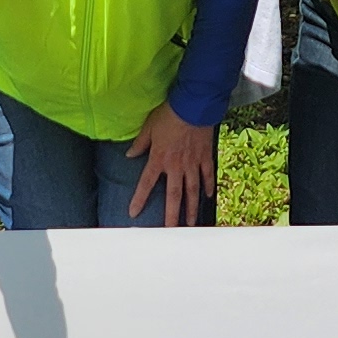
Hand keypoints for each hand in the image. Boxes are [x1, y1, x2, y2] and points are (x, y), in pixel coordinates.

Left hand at [128, 105, 218, 225]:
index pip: (146, 184)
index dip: (139, 199)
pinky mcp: (205, 157)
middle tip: (171, 232)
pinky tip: (207, 196)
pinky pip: (207, 175)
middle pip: (174, 196)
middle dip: (172, 215)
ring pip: (192, 191)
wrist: (193, 105)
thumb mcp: (149, 127)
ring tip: (191, 224)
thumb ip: (140, 143)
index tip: (134, 214)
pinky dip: (208, 186)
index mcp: (159, 159)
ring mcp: (192, 163)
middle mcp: (176, 166)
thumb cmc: (169, 114)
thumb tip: (129, 155)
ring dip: (191, 208)